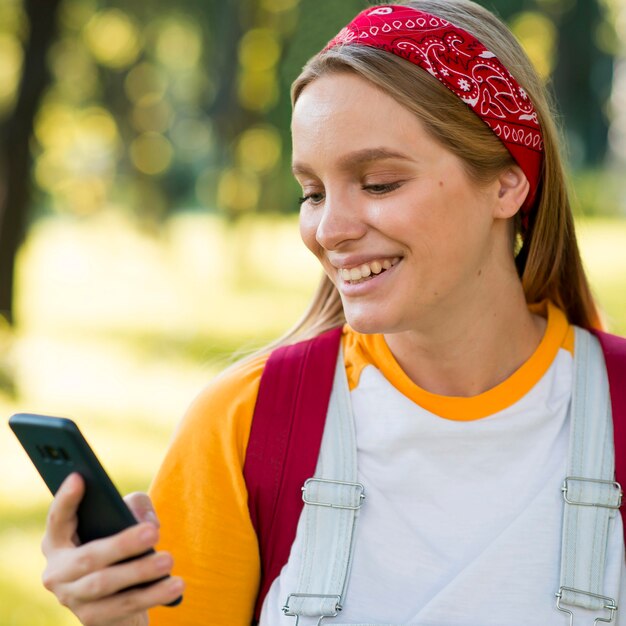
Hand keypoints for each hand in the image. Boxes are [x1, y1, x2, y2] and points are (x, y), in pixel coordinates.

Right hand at [41, 473, 183, 625]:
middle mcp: (57, 572)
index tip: (79, 477)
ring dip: (141, 572)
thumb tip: (146, 522)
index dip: (66, 499)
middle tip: (154, 532)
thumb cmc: (120, 546)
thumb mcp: (125, 520)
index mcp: (58, 541)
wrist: (117, 598)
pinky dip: (151, 595)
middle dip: (123, 544)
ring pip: (105, 584)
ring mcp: (72, 598)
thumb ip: (135, 507)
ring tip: (169, 561)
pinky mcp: (91, 619)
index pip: (57, 519)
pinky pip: (123, 607)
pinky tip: (174, 585)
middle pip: (88, 557)